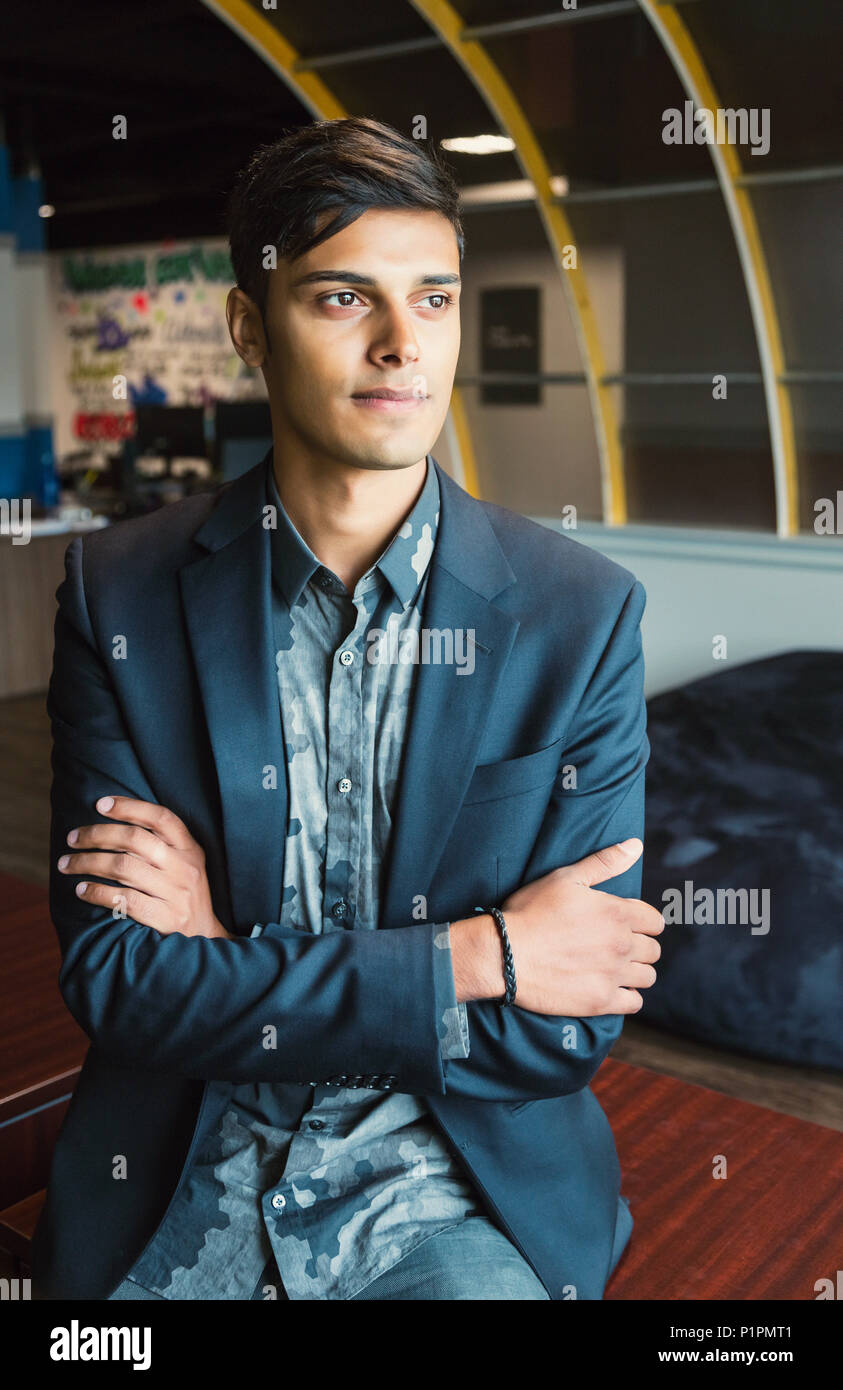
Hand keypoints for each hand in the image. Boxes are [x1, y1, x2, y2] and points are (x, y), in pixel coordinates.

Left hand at [57, 795, 230, 939]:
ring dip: (87, 863)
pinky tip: (81, 890)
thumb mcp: (185, 864)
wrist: (205, 937)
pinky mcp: (165, 919)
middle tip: (72, 838)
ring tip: (67, 865)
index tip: (100, 805)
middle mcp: (185, 868)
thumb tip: (111, 824)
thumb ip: (160, 845)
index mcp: (190, 849)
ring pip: (123, 867)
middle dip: (96, 835)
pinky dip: (97, 892)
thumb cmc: (183, 894)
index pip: (161, 818)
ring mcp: (176, 894)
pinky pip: (123, 900)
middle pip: (134, 839)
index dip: (129, 807)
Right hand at [496, 839, 663, 1015]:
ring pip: (647, 977)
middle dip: (639, 947)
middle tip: (615, 946)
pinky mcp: (601, 1001)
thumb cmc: (531, 911)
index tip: (627, 925)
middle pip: (653, 950)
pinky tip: (610, 987)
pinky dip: (626, 996)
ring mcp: (612, 975)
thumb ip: (604, 862)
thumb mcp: (565, 878)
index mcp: (617, 913)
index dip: (644, 922)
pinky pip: (634, 1003)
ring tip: (613, 968)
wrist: (504, 954)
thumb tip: (635, 846)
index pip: (655, 921)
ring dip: (635, 972)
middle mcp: (621, 944)